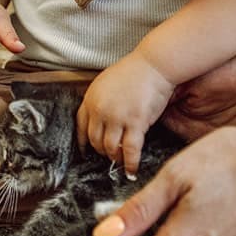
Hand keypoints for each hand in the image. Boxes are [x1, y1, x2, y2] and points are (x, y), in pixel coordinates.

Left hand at [77, 54, 174, 177]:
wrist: (154, 65)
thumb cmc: (135, 71)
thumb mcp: (108, 82)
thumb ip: (101, 100)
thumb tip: (101, 119)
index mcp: (91, 98)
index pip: (81, 126)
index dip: (83, 141)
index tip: (86, 150)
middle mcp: (100, 110)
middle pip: (95, 140)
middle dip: (102, 151)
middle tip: (110, 155)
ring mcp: (117, 117)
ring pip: (111, 148)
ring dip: (116, 158)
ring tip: (121, 161)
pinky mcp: (135, 123)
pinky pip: (130, 150)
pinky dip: (130, 164)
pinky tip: (132, 170)